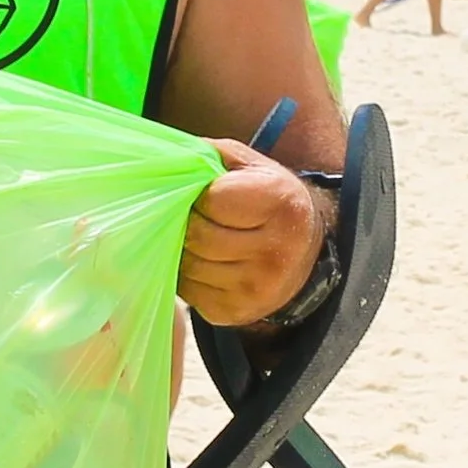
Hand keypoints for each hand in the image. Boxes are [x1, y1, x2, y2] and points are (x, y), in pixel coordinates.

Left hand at [179, 138, 322, 326]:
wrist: (305, 251)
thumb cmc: (267, 200)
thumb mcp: (249, 166)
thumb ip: (210, 155)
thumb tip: (162, 156)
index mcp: (281, 205)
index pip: (212, 201)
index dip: (199, 196)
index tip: (204, 195)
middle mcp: (274, 251)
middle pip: (198, 237)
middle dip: (187, 224)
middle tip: (192, 218)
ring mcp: (256, 288)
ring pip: (189, 266)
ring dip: (183, 250)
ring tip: (196, 240)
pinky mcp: (236, 312)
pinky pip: (188, 292)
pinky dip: (186, 276)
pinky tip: (201, 263)